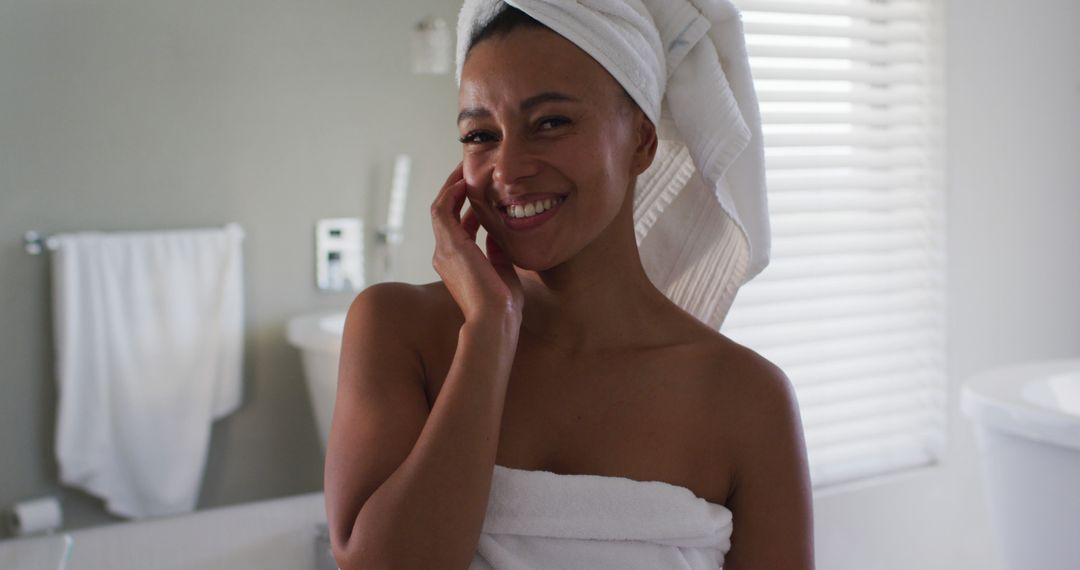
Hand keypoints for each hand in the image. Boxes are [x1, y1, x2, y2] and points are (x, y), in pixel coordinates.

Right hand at [430, 162, 523, 324]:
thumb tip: (498, 235)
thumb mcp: (503, 270)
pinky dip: (451, 193)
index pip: (458, 226)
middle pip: (445, 213)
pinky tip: (464, 182)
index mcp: (457, 262)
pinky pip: (442, 210)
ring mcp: (443, 249)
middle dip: (456, 190)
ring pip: (440, 207)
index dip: (467, 206)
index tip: (481, 191)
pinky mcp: (449, 245)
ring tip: (464, 168)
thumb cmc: (503, 304)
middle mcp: (444, 254)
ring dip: (451, 186)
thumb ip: (497, 252)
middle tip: (469, 170)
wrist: (496, 319)